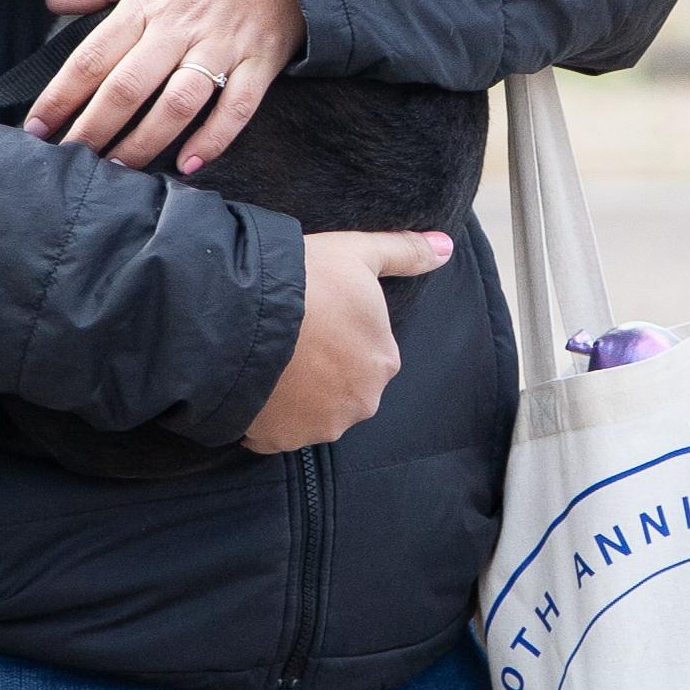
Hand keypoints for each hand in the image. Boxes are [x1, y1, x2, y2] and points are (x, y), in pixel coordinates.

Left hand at [28, 0, 303, 172]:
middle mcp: (180, 26)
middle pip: (127, 87)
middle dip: (93, 129)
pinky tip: (189, 165)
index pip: (92, 56)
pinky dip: (214, 139)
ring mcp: (222, 46)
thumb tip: (53, 4)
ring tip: (118, 170)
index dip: (60, 96)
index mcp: (148, 0)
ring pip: (177, 104)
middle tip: (70, 161)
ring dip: (145, 142)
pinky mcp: (259, 60)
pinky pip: (236, 108)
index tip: (36, 128)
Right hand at [243, 229, 452, 452]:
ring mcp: (322, 426)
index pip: (365, 351)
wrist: (243, 317)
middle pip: (342, 386)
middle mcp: (362, 401)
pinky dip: (268, 416)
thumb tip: (446, 248)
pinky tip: (255, 386)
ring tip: (269, 361)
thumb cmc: (305, 281)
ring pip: (311, 411)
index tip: (314, 317)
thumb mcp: (357, 253)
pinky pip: (278, 431)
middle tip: (290, 339)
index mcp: (383, 360)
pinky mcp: (282, 441)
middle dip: (321, 370)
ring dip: (295, 395)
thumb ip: (405, 252)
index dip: (337, 333)